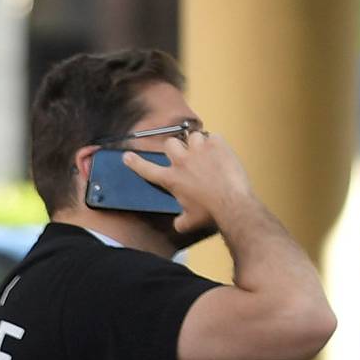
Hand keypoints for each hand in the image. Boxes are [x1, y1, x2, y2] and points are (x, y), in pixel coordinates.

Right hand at [120, 127, 253, 245]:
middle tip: (183, 155)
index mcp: (171, 180)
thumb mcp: (189, 222)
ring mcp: (200, 150)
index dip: (135, 163)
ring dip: (196, 143)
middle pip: (169, 144)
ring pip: (192, 136)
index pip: (147, 169)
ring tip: (205, 154)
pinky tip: (220, 154)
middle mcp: (182, 162)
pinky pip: (213, 136)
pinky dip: (215, 143)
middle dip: (174, 148)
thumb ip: (180, 220)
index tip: (128, 156)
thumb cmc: (209, 213)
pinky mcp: (217, 144)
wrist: (232, 203)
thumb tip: (178, 223)